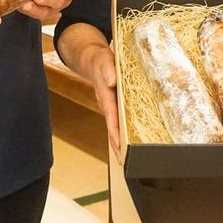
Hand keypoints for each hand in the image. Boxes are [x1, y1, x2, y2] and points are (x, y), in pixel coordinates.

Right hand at [91, 44, 121, 158]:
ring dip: (119, 142)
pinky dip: (122, 132)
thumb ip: (108, 69)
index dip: (116, 131)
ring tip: (127, 158)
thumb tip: (112, 81)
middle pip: (112, 128)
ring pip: (115, 127)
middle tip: (124, 162)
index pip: (111, 117)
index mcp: (105, 96)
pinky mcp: (114, 105)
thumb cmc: (100, 61)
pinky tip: (129, 140)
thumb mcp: (104, 61)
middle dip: (117, 146)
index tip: (120, 145)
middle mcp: (107, 105)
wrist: (93, 60)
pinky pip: (118, 121)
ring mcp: (110, 107)